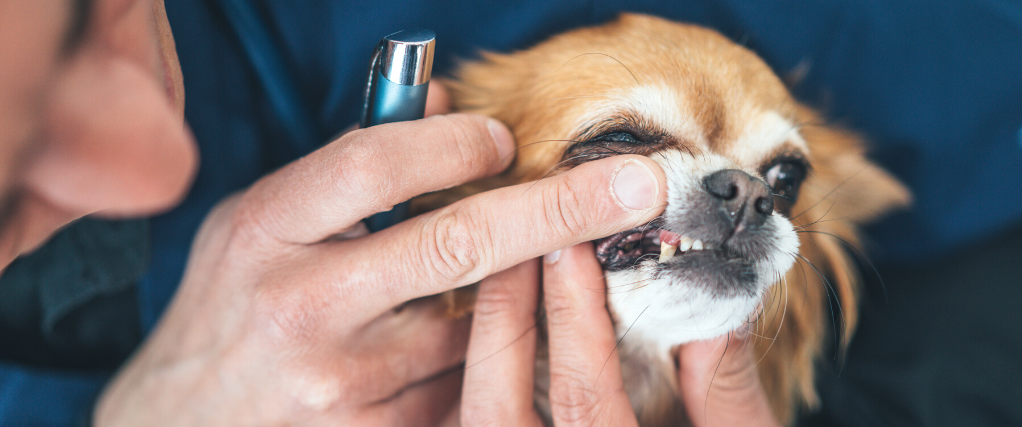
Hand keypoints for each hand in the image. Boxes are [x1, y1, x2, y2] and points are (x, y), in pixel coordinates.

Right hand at [93, 83, 666, 425]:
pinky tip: (467, 341)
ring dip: (511, 294)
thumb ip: (350, 168)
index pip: (376, 163)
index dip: (452, 143)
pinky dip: (485, 356)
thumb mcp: (263, 221)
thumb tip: (443, 108)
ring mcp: (342, 381)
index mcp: (268, 229)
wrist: (184, 420)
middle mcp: (305, 305)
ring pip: (476, 324)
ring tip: (503, 282)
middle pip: (457, 244)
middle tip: (639, 186)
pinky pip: (464, 384)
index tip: (505, 137)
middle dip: (561, 207)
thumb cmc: (232, 304)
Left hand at [460, 242, 780, 426]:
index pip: (583, 404)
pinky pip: (473, 425)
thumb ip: (727, 398)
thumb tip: (712, 307)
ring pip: (476, 421)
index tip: (574, 246)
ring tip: (502, 274)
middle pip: (498, 412)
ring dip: (484, 344)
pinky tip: (496, 330)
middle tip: (518, 242)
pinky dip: (480, 379)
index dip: (575, 322)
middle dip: (504, 317)